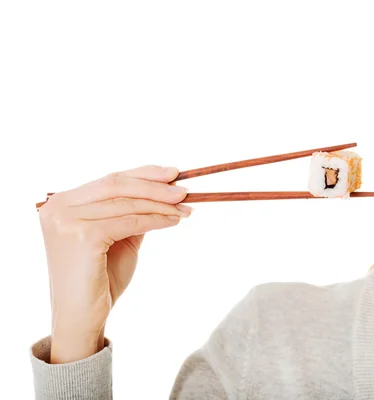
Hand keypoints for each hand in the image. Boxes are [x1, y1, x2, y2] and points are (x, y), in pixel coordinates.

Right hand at [38, 165, 192, 362]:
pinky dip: (155, 220)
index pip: (109, 179)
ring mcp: (67, 221)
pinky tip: (173, 222)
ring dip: (161, 204)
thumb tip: (163, 190)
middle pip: (117, 185)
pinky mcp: (82, 236)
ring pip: (127, 203)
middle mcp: (58, 207)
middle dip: (155, 186)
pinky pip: (130, 222)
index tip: (172, 173)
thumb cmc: (99, 279)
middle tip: (184, 190)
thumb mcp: (118, 237)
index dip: (143, 173)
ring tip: (185, 208)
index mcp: (62, 202)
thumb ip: (132, 212)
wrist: (81, 317)